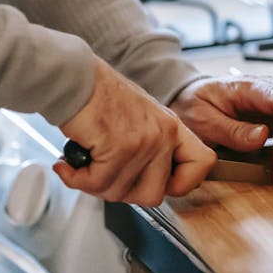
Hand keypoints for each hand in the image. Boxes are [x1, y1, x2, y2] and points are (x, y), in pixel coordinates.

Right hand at [53, 58, 216, 203]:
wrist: (75, 78)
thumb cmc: (98, 96)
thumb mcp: (141, 118)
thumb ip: (151, 149)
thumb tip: (144, 185)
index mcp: (171, 126)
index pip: (203, 164)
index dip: (183, 184)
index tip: (162, 185)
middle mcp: (163, 133)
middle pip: (154, 194)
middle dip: (123, 192)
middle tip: (104, 176)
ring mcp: (144, 141)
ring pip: (121, 192)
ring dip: (94, 184)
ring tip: (84, 164)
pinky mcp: (119, 146)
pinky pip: (98, 183)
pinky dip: (77, 179)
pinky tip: (69, 166)